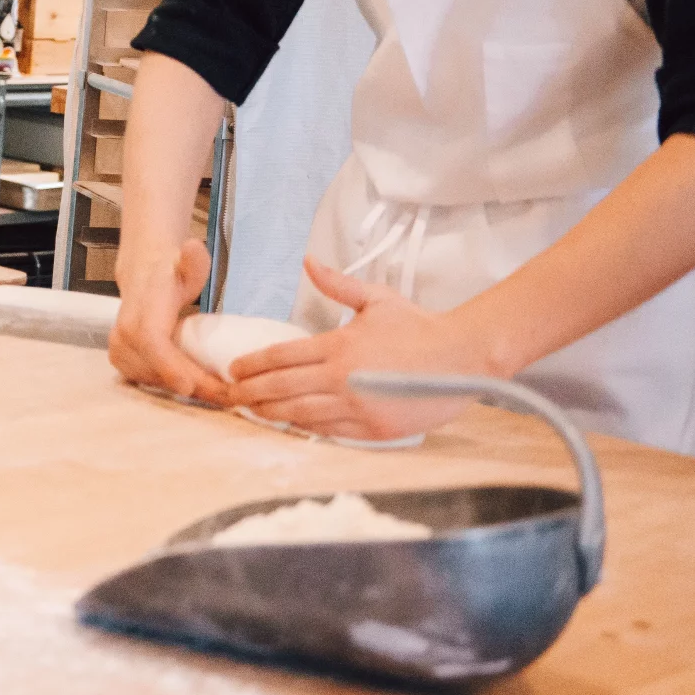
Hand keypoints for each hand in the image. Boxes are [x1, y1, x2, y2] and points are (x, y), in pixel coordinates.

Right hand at [107, 237, 224, 401]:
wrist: (143, 274)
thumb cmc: (170, 271)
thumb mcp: (187, 262)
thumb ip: (193, 259)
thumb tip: (192, 246)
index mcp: (141, 310)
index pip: (151, 342)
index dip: (169, 366)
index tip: (190, 387)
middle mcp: (123, 332)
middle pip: (156, 369)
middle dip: (193, 386)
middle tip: (228, 397)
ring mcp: (118, 349)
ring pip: (153, 379)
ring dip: (185, 391)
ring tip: (219, 394)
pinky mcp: (120, 360)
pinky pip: (147, 381)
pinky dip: (172, 387)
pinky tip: (197, 386)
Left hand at [223, 258, 496, 438]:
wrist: (465, 357)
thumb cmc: (419, 326)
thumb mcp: (377, 299)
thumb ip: (338, 285)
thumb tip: (309, 262)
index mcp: (338, 345)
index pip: (281, 356)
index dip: (252, 365)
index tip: (233, 369)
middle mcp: (342, 378)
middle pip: (281, 388)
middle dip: (250, 393)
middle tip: (229, 396)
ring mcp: (357, 407)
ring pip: (300, 414)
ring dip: (272, 413)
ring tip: (252, 411)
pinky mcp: (374, 430)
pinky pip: (329, 431)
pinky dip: (306, 427)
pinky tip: (291, 424)